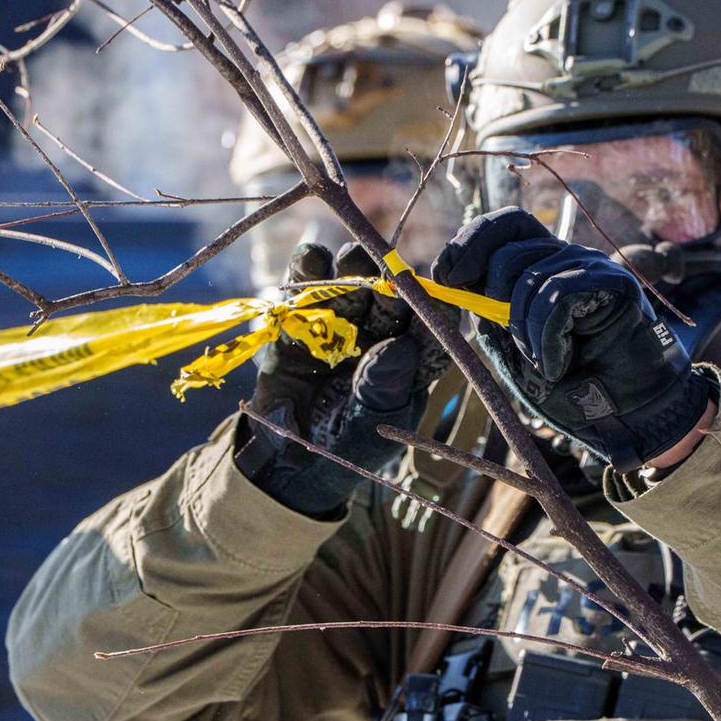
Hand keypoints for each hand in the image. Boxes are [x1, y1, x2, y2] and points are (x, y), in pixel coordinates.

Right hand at [238, 242, 451, 515]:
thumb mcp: (369, 428)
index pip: (428, 331)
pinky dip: (306, 270)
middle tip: (387, 277)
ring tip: (352, 258)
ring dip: (353, 269)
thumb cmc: (345, 450)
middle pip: (390, 301)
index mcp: (409, 364)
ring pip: (351, 286)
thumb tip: (403, 346)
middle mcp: (378, 337)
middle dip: (389, 285)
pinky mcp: (299, 323)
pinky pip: (304, 291)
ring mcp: (339, 327)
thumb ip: (384, 388)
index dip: (433, 311)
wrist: (287, 465)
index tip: (434, 297)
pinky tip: (311, 255)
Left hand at [433, 208, 710, 472]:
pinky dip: (546, 341)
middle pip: (510, 249)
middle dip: (492, 294)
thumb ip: (488, 310)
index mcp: (546, 263)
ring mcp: (594, 266)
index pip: (506, 223)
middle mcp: (570, 256)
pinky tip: (558, 365)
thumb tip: (446, 278)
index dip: (471, 241)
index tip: (446, 277)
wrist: (625, 413)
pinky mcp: (615, 284)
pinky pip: (557, 300)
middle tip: (504, 334)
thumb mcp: (514, 343)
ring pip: (531, 279)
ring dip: (523, 331)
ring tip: (542, 362)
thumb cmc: (572, 382)